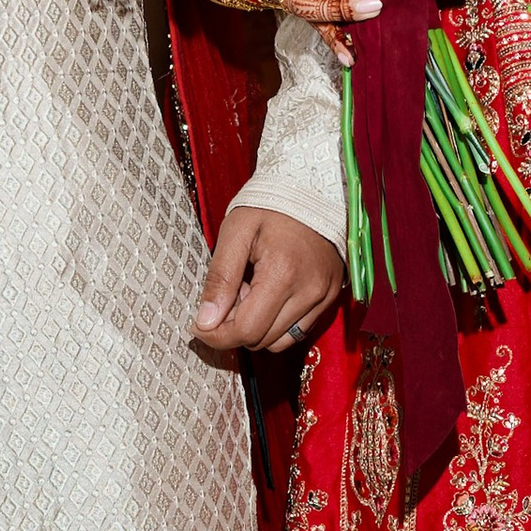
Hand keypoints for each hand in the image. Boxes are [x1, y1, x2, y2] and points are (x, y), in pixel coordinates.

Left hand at [193, 204, 343, 356]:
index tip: (200, 326)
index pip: (246, 330)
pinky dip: (277, 324)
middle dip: (235, 328)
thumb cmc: (270, 205)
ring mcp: (323, 296)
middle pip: (262, 340)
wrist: (312, 189)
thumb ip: (220, 278)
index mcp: (282, 274)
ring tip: (249, 294)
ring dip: (257, 328)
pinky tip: (268, 297)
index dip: (217, 335)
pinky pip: (298, 330)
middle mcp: (308, 291)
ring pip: (280, 342)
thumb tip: (206, 321)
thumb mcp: (235, 233)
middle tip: (227, 298)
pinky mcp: (329, 297)